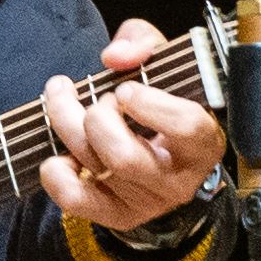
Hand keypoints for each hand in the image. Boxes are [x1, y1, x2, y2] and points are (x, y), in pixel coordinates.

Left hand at [33, 21, 224, 235]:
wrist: (164, 153)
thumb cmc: (163, 103)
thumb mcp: (164, 64)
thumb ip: (143, 44)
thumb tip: (115, 56)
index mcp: (203, 141)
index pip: (184, 127)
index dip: (148, 104)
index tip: (125, 88)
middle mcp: (179, 180)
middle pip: (123, 155)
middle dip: (96, 116)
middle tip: (95, 98)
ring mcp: (148, 203)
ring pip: (96, 167)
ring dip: (68, 125)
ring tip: (62, 100)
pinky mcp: (119, 216)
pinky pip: (76, 200)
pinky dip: (57, 173)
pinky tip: (61, 152)